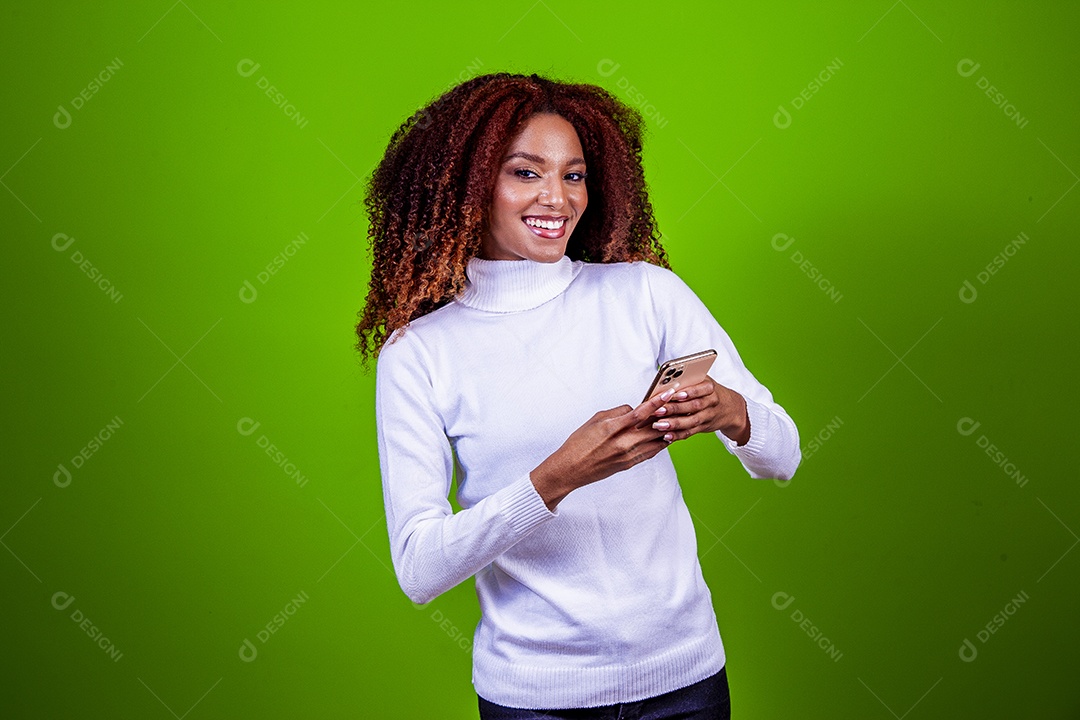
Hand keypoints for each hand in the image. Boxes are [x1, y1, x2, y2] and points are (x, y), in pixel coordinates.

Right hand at [530, 389, 677, 509]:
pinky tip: (664, 438)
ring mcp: (628, 455)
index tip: (669, 393)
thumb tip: (634, 409)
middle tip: (677, 405)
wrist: (571, 469)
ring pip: (656, 441)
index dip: (657, 402)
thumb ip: (617, 412)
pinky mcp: (629, 464)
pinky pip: (650, 453)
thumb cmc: (579, 443)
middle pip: (653, 427)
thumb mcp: (595, 420)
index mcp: (613, 428)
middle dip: (667, 415)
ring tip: (675, 420)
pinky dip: (659, 444)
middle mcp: (623, 442)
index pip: (641, 412)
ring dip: (666, 430)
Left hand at [642, 374, 750, 445]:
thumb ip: (687, 381)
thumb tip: (665, 381)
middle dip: (675, 408)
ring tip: (659, 425)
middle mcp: (711, 402)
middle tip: (658, 410)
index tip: (673, 393)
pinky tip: (667, 436)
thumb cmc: (709, 391)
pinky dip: (678, 435)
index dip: (687, 392)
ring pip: (691, 421)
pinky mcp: (703, 427)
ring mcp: (708, 416)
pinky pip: (690, 432)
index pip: (699, 389)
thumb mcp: (703, 381)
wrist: (730, 408)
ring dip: (674, 424)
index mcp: (710, 387)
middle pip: (693, 406)